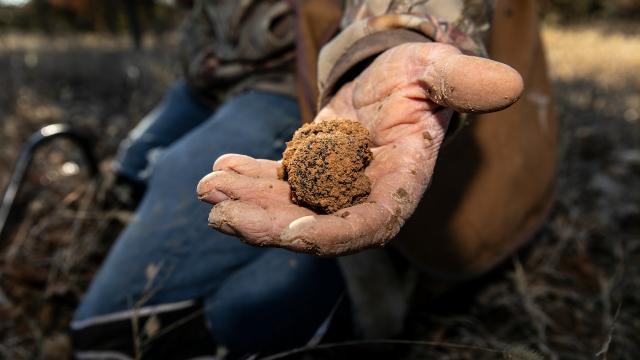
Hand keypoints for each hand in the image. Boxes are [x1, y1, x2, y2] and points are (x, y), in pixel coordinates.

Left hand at [197, 42, 522, 255]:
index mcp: (398, 185)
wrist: (391, 81)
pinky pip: (276, 186)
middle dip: (264, 223)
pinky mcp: (310, 176)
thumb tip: (506, 84)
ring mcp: (332, 191)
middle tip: (217, 209)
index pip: (367, 225)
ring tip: (206, 185)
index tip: (286, 233)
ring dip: (245, 203)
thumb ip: (462, 82)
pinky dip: (247, 180)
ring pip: (286, 209)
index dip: (328, 234)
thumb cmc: (418, 78)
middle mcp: (363, 198)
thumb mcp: (436, 72)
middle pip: (313, 226)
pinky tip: (219, 168)